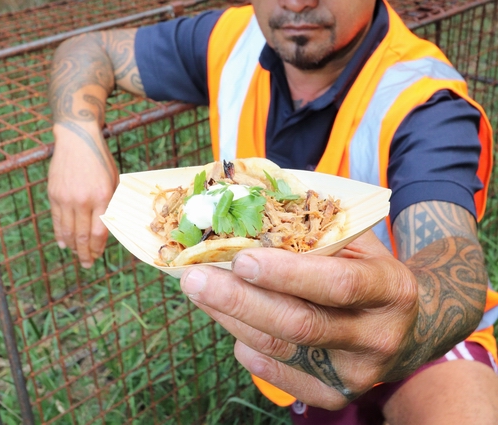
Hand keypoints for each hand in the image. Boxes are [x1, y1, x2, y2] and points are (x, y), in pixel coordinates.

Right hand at [48, 123, 117, 267]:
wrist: (78, 140)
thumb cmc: (101, 160)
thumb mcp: (114, 179)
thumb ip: (112, 202)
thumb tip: (111, 226)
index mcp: (102, 196)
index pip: (99, 231)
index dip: (99, 247)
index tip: (99, 254)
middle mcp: (83, 200)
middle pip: (82, 236)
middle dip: (86, 253)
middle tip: (88, 264)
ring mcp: (66, 198)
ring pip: (68, 231)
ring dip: (73, 247)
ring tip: (78, 256)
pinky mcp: (54, 195)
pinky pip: (57, 220)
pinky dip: (60, 234)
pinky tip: (64, 243)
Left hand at [180, 231, 418, 409]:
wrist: (407, 327)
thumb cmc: (369, 271)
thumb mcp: (357, 244)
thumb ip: (316, 231)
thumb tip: (251, 205)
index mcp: (389, 289)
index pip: (337, 285)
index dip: (287, 273)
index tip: (241, 259)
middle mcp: (377, 338)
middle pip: (301, 324)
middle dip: (241, 300)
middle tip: (194, 278)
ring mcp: (355, 373)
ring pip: (281, 347)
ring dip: (232, 317)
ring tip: (200, 290)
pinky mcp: (333, 395)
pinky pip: (278, 375)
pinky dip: (246, 345)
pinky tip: (228, 318)